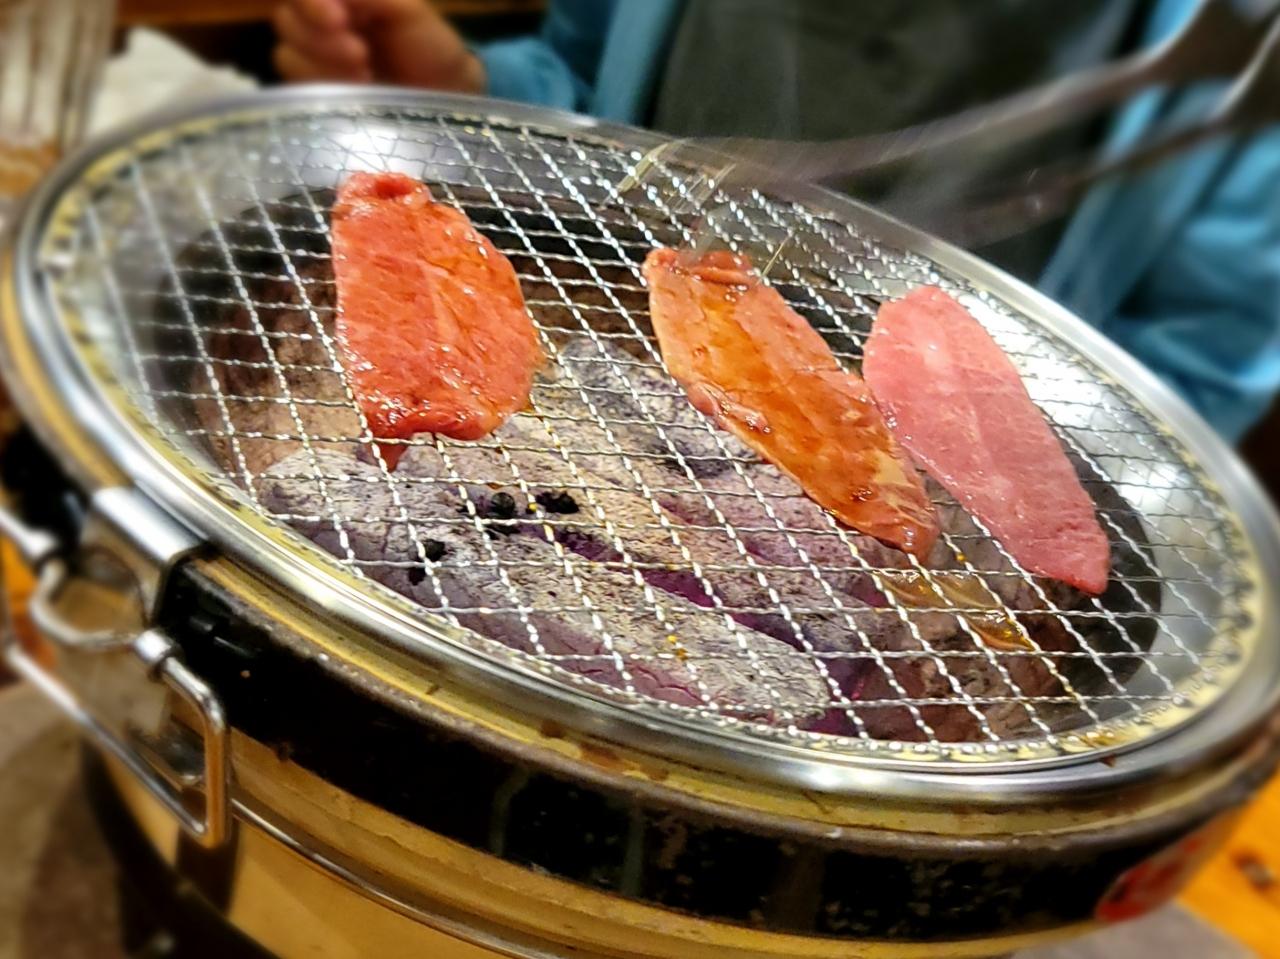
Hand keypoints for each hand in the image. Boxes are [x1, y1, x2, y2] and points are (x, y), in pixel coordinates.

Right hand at [273, 0, 484, 91]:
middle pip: (287, 21)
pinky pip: (298, 87)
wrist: (445, 95)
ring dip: (323, 66)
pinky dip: (323, 87)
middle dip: (320, 40)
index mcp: (342, 0)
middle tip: (361, 56)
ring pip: (287, 54)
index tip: (338, 20)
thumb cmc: (430, 47)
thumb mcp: (409, 11)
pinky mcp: (318, 92)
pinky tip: (355, 91)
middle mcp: (320, 23)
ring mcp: (316, 59)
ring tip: (364, 76)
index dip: (311, 4)